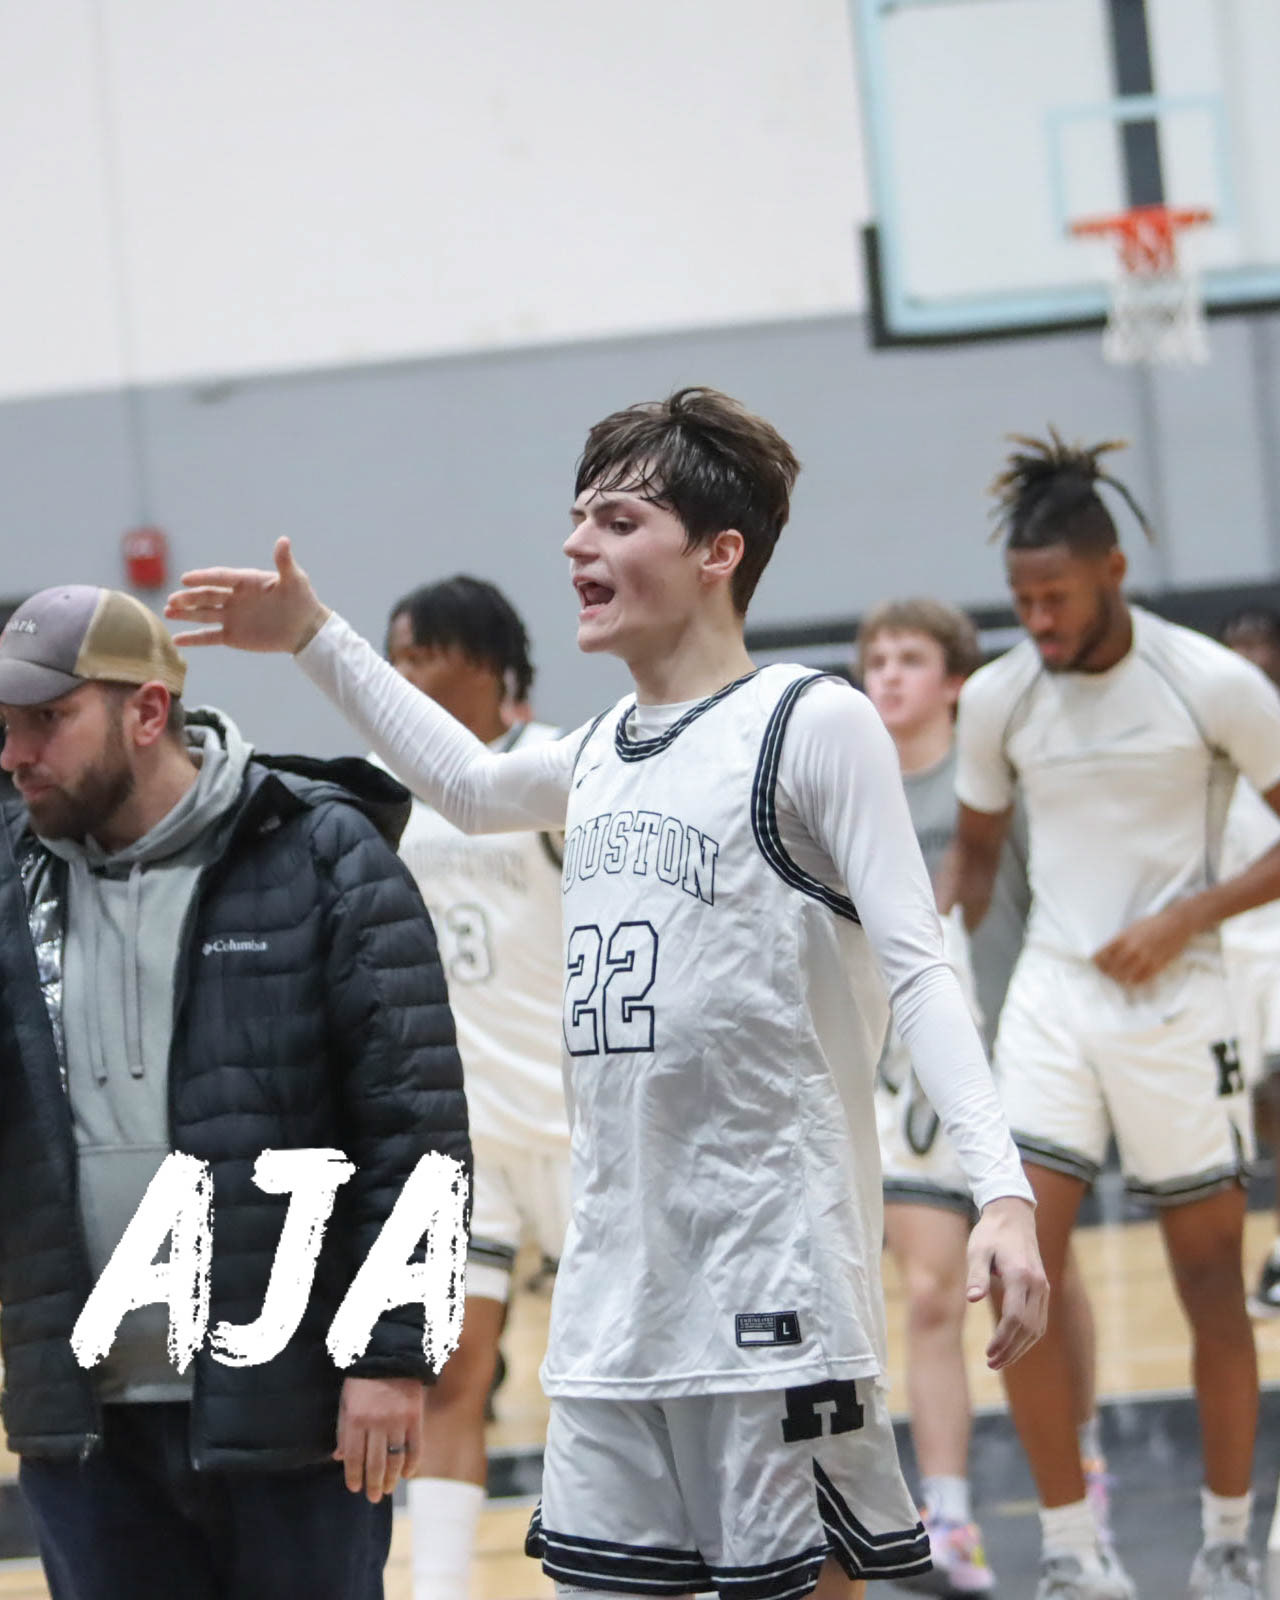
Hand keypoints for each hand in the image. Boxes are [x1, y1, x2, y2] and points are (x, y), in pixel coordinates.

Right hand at [164, 537, 329, 653]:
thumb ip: (284, 562)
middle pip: (207, 596)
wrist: (305, 628)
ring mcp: (231, 616)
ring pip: (203, 614)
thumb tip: (283, 540)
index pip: (220, 577)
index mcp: (245, 581)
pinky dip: (194, 639)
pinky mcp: (232, 635)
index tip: (186, 578)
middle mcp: (234, 597)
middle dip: (189, 597)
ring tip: (168, 611)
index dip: (203, 578)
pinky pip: (209, 637)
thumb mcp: (294, 580)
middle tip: (173, 600)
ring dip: (185, 613)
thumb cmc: (301, 600)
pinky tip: (177, 640)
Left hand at [333, 1375, 424, 1501]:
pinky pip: (415, 1446)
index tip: (355, 1488)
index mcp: (356, 1419)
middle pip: (376, 1463)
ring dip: (392, 1478)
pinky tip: (408, 1474)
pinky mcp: (415, 1416)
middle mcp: (376, 1423)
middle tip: (374, 1497)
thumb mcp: (346, 1401)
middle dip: (374, 1484)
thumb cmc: (363, 1380)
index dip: (354, 1476)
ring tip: (389, 1489)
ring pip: (395, 1458)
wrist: (391, 1356)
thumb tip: (339, 1458)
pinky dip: (413, 1463)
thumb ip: (343, 1430)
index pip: (354, 1457)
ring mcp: (398, 1420)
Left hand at [967, 1196, 1047, 1369]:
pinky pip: (1039, 1320)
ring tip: (999, 1360)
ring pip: (1037, 1327)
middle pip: (1028, 1327)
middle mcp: (1037, 1283)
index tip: (988, 1353)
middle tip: (991, 1363)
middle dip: (1010, 1349)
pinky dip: (1028, 1337)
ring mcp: (1043, 1287)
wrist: (1013, 1216)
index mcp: (1020, 1274)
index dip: (1003, 1339)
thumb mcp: (977, 1250)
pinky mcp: (1043, 1289)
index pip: (1015, 1317)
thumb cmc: (990, 1234)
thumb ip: (976, 1274)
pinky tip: (1012, 1346)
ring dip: (1020, 1347)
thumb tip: (971, 1298)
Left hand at [1092, 900, 1197, 986]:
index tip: (1095, 966)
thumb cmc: (1153, 923)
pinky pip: (1141, 979)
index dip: (1097, 963)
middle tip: (1105, 975)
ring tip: (1117, 979)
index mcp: (1123, 937)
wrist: (1176, 923)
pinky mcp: (1157, 965)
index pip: (1102, 954)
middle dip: (1106, 973)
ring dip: (1119, 979)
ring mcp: (1144, 958)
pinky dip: (1134, 981)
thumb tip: (1108, 952)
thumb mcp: (1131, 927)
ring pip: (1125, 976)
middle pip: (1111, 968)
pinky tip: (1132, 980)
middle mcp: (1132, 948)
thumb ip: (1120, 939)